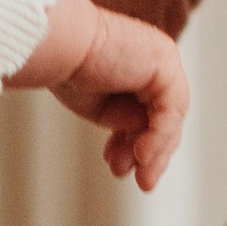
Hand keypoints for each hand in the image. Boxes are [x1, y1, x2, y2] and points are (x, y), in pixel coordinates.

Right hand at [11, 0, 190, 190]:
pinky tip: (141, 156)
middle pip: (164, 119)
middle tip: (140, 181)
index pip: (151, 113)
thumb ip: (123, 120)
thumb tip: (140, 142)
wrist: (56, 45)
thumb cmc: (64, 66)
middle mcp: (155, 60)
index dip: (136, 145)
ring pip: (170, 120)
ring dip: (155, 154)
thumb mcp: (99, 106)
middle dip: (149, 154)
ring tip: (142, 178)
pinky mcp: (165, 66)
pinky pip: (169, 113)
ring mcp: (163, 61)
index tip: (117, 166)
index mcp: (139, 65)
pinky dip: (158, 139)